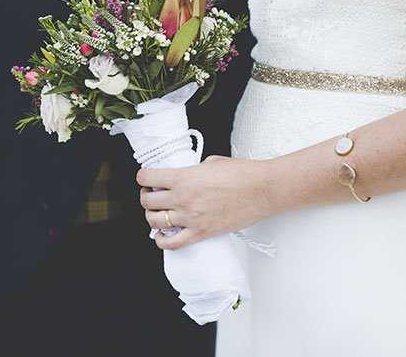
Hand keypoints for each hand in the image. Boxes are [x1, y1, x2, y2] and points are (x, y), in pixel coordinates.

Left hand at [137, 156, 275, 249]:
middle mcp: (183, 198)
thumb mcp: (211, 162)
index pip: (148, 178)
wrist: (262, 189)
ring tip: (157, 211)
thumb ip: (193, 170)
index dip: (143, 176)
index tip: (146, 177)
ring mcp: (191, 218)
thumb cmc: (242, 173)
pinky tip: (162, 235)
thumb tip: (185, 176)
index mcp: (183, 177)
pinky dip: (162, 241)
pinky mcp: (201, 233)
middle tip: (151, 193)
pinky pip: (172, 243)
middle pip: (147, 200)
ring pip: (154, 221)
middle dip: (145, 195)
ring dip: (151, 215)